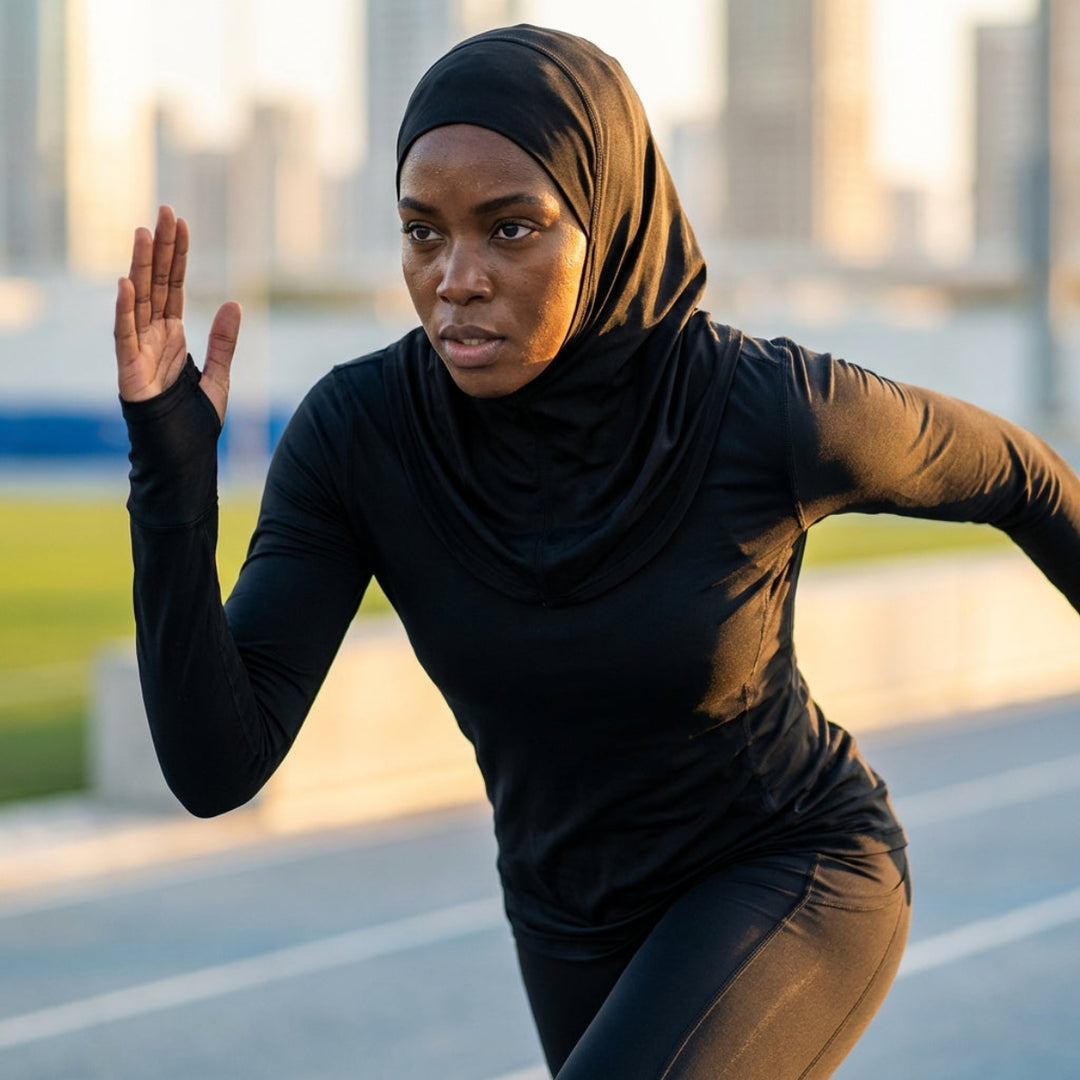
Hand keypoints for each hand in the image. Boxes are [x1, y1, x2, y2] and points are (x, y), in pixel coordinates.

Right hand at [114, 205, 240, 423]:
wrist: (183, 460)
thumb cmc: (194, 423)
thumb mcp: (219, 377)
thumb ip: (224, 342)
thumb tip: (234, 303)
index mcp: (173, 336)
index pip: (174, 285)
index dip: (177, 254)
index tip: (179, 222)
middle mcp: (153, 337)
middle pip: (156, 284)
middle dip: (160, 248)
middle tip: (163, 211)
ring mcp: (138, 352)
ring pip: (138, 301)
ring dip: (140, 267)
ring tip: (144, 233)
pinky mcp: (129, 372)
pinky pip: (124, 335)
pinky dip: (125, 310)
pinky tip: (127, 283)